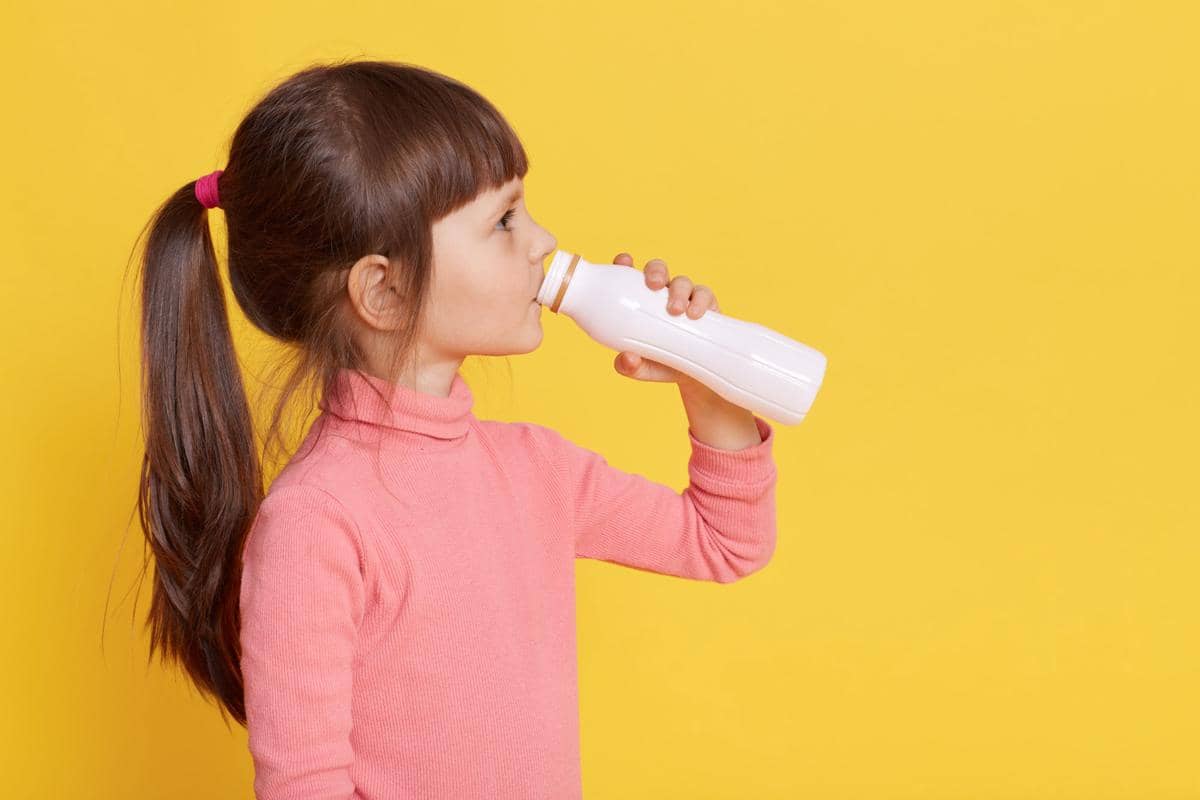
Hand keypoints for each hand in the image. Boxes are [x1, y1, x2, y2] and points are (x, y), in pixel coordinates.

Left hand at [610, 252, 720, 385]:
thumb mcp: (643, 368)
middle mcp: (662, 295)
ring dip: (679, 291)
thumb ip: (630, 366)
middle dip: (656, 272)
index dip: (625, 263)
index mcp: (640, 300)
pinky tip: (696, 314)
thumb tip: (627, 359)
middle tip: (653, 285)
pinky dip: (701, 301)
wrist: (695, 375)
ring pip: (682, 282)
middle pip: (658, 270)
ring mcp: (686, 298)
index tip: (624, 261)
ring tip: (676, 310)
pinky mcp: (707, 306)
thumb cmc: (662, 364)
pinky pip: (705, 294)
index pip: (629, 275)